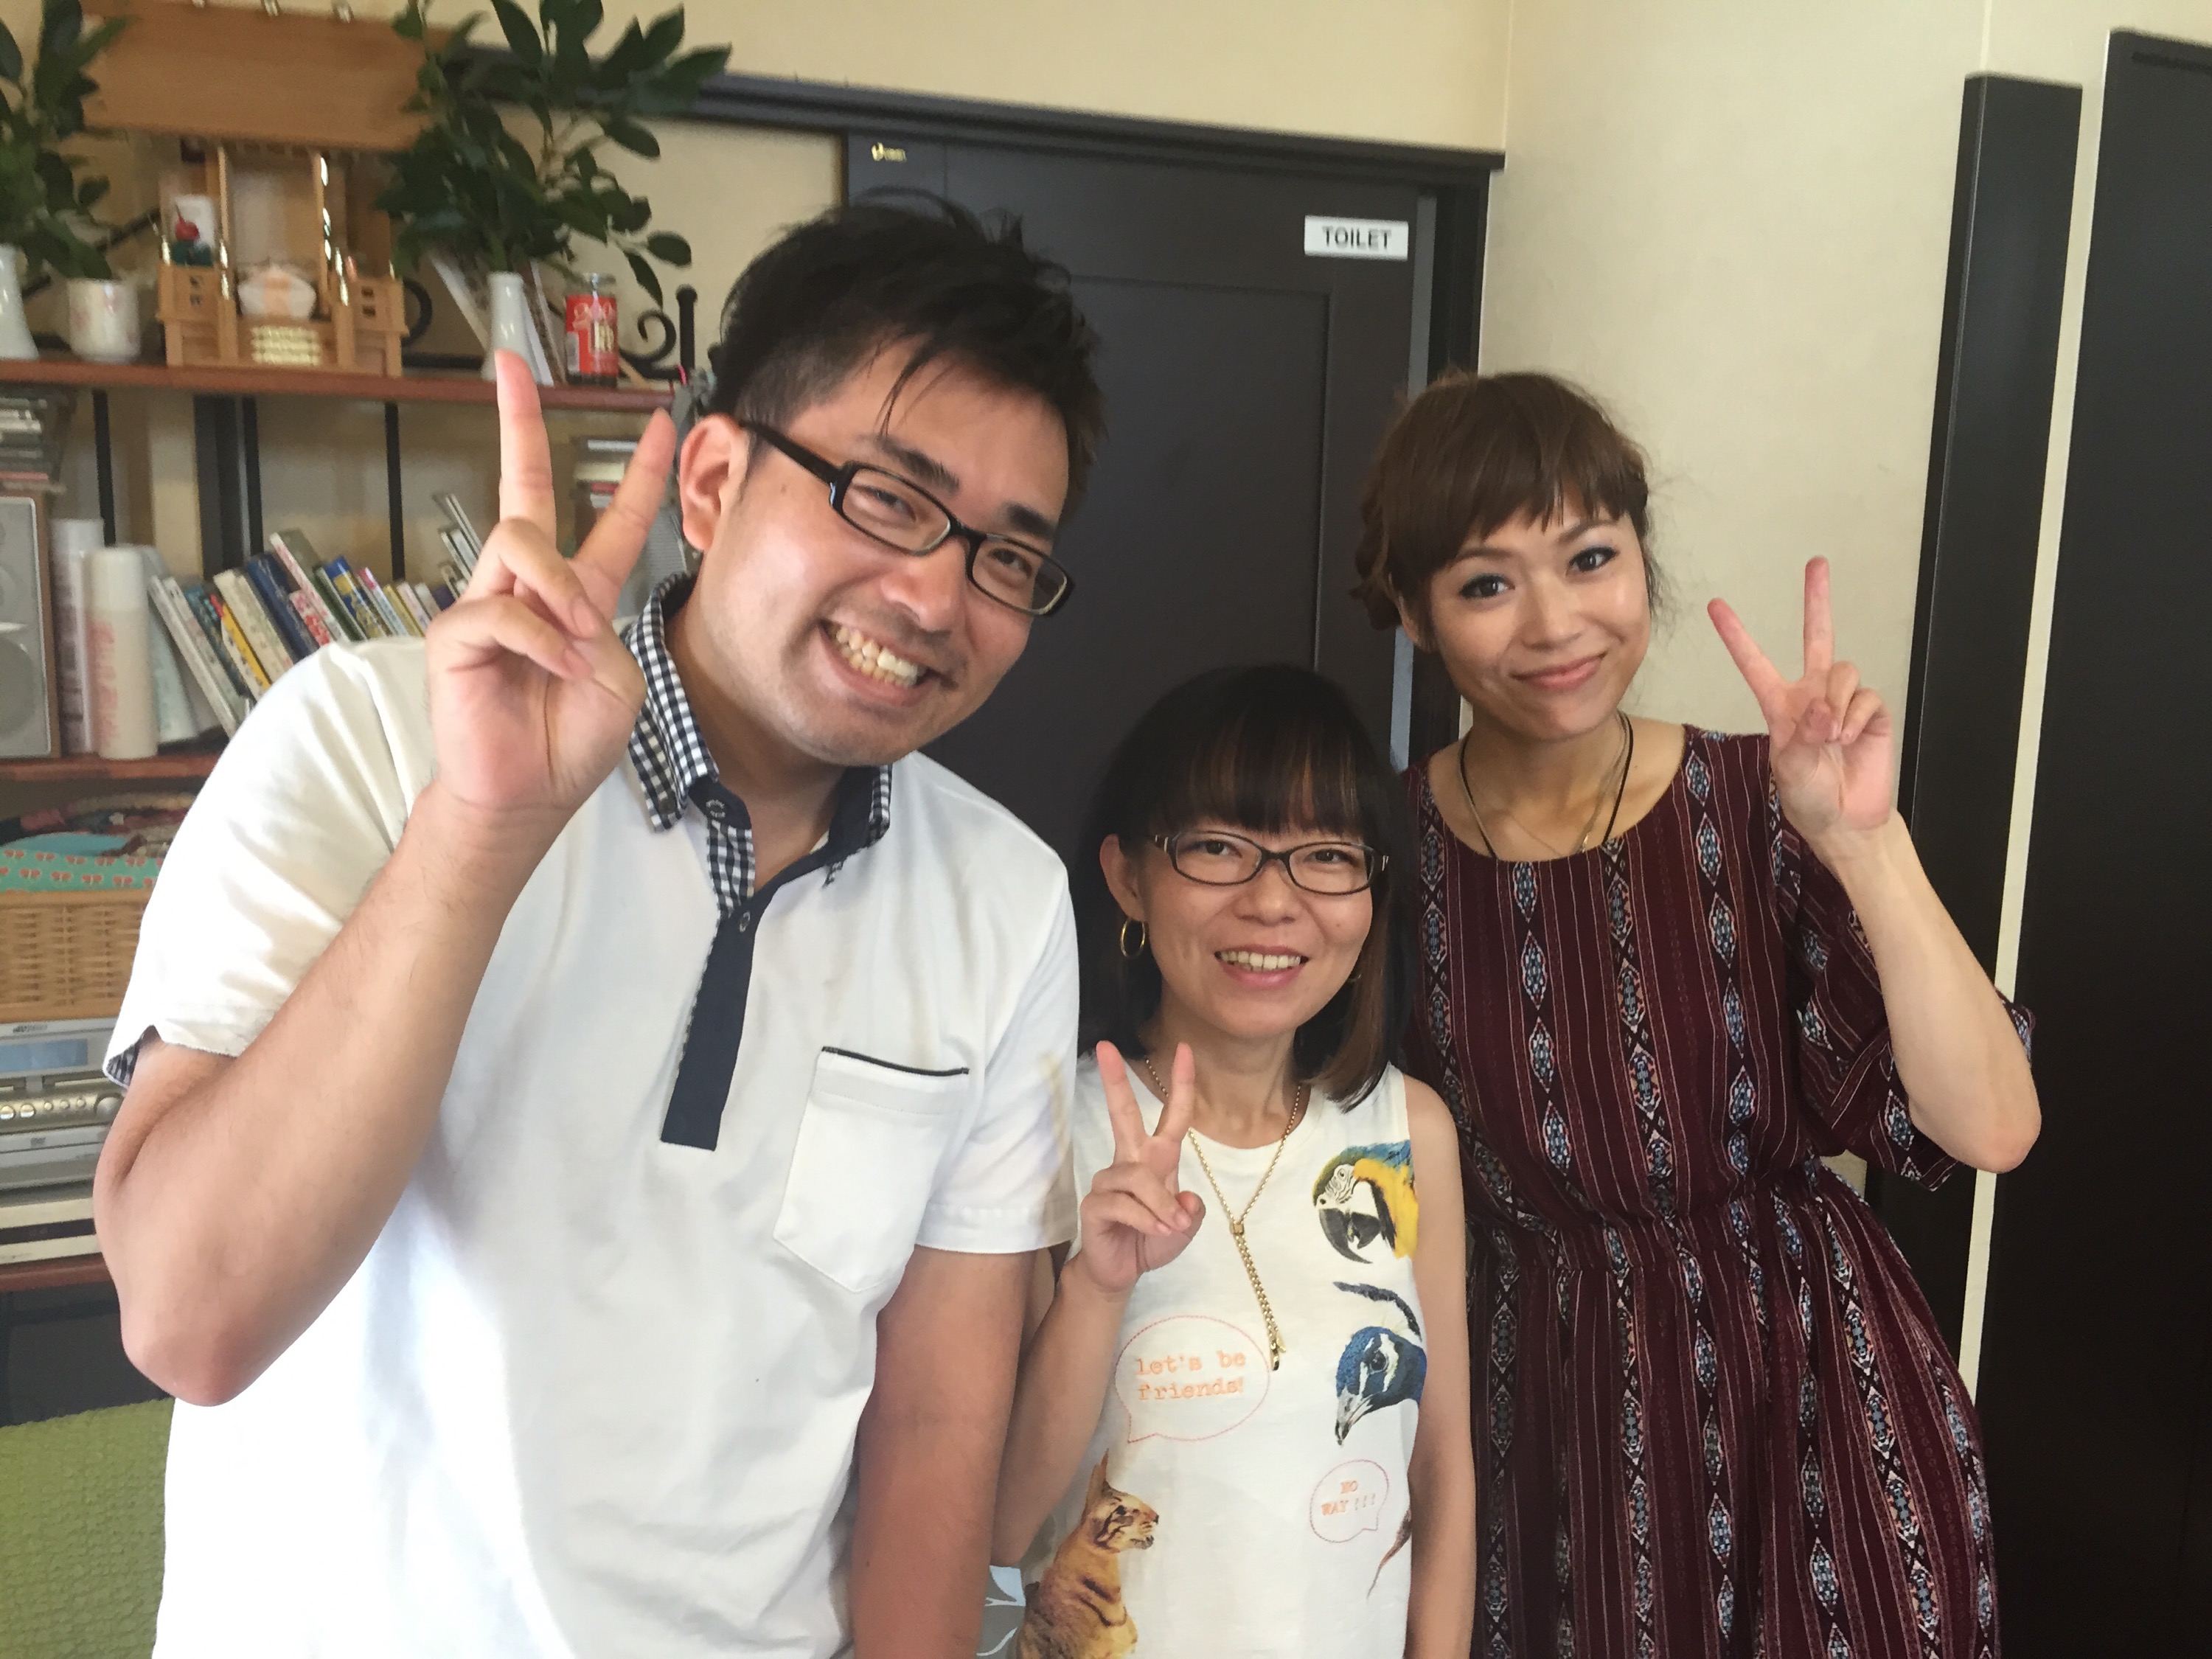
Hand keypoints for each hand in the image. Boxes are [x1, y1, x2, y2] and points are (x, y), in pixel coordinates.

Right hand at [424, 352, 676, 826]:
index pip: (610, 522)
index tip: (659, 424)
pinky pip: (504, 610)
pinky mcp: (454, 633)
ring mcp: (486, 603)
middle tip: (508, 367)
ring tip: (577, 641)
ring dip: (561, 591)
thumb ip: (601, 629)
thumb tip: (559, 601)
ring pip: (521, 542)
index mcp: (577, 594)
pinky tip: (554, 670)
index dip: (636, 475)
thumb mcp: (616, 678)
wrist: (527, 794)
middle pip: (524, 489)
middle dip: (516, 424)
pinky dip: (540, 642)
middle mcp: (527, 586)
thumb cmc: (570, 739)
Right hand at [1072, 1041, 1205, 1297]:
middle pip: (1124, 1114)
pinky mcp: (1095, 1203)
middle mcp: (1131, 1161)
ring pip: (1139, 1177)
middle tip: (1105, 1046)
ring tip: (1168, 1227)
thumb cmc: (1152, 1239)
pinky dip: (1145, 1219)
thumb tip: (1186, 1199)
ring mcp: (1109, 1180)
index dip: (1181, 1084)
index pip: (1172, 1116)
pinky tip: (1153, 1231)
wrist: (1122, 1271)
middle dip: (1115, 1080)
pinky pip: (1124, 1204)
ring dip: (1159, 1206)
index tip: (1185, 1050)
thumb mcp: (1184, 1228)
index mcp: (1156, 1158)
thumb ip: (1191, 1213)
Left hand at [1709, 557, 1895, 851]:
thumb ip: (1802, 738)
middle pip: (1816, 637)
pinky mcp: (1871, 712)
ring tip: (1833, 735)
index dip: (1736, 636)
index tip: (1716, 606)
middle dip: (1817, 600)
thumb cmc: (1809, 797)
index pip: (1755, 664)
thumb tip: (1822, 712)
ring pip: (1843, 671)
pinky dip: (1857, 717)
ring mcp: (1843, 701)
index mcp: (1780, 706)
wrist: (1846, 821)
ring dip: (1837, 702)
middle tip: (1816, 563)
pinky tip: (1850, 739)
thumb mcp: (1791, 770)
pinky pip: (1867, 697)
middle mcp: (1812, 696)